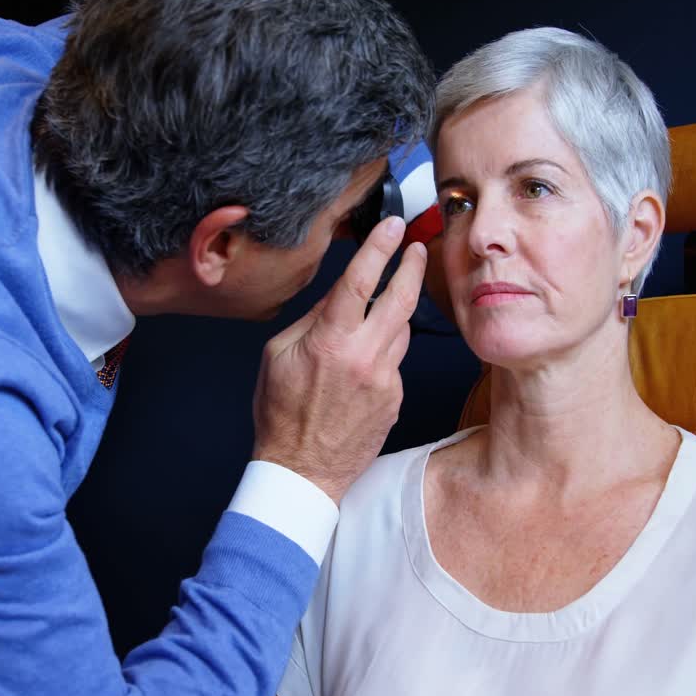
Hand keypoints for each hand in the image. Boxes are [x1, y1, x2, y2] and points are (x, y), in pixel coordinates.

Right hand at [252, 216, 426, 502]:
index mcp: (330, 341)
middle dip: (412, 266)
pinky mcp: (395, 399)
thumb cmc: (282, 414)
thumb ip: (311, 321)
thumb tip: (336, 298)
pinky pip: (396, 362)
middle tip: (417, 248)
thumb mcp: (278, 356)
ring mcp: (386, 379)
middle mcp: (364, 356)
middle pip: (401, 298)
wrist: (302, 470)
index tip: (391, 225)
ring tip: (377, 313)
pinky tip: (362, 368)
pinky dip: (383, 354)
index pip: (361, 280)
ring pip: (401, 330)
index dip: (379, 247)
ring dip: (394, 315)